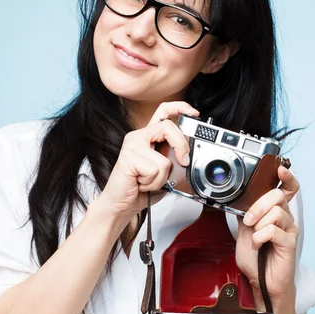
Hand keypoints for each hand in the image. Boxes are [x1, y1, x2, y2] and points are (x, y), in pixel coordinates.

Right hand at [98, 101, 198, 220]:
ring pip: (164, 159)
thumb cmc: (140, 190)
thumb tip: (188, 158)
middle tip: (183, 162)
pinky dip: (153, 182)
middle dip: (181, 146)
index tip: (193, 113)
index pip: (163, 111)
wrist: (120, 205)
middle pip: (168, 127)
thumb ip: (174, 161)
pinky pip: (155, 170)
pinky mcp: (128, 158)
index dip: (179, 108)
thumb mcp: (164, 173)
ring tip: (148, 181)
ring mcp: (132, 146)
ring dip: (161, 178)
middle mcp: (138, 137)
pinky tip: (141, 184)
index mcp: (148, 137)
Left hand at [235, 165, 300, 305]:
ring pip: (275, 212)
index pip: (288, 189)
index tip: (279, 169)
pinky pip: (273, 230)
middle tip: (248, 221)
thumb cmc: (255, 259)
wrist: (260, 283)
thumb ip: (244, 214)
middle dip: (258, 206)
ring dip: (258, 224)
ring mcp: (289, 230)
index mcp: (276, 213)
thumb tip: (237, 199)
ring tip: (254, 237)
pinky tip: (258, 244)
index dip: (287, 177)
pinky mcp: (290, 243)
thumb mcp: (243, 231)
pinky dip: (260, 236)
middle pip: (278, 196)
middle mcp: (286, 219)